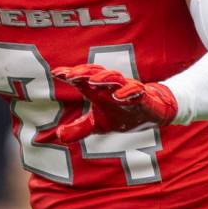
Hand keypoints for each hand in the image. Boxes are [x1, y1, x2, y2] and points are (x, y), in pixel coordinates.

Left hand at [51, 64, 177, 140]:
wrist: (152, 113)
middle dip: (84, 73)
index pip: (82, 80)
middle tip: (70, 74)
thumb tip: (59, 135)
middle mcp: (111, 88)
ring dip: (105, 78)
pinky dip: (128, 92)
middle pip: (96, 75)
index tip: (56, 73)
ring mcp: (127, 90)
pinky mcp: (142, 97)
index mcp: (98, 92)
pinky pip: (136, 91)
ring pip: (116, 79)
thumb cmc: (122, 113)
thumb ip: (79, 129)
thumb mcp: (98, 125)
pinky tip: (118, 96)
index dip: (70, 75)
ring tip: (92, 80)